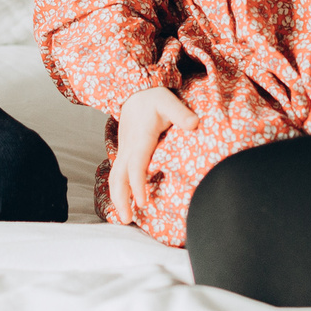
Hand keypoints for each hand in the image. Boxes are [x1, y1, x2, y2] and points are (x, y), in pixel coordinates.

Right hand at [109, 86, 197, 222]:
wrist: (134, 91)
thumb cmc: (153, 98)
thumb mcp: (167, 101)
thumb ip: (180, 113)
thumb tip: (194, 124)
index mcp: (140, 139)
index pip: (137, 166)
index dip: (138, 184)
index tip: (142, 202)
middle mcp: (129, 148)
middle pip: (119, 177)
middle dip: (121, 199)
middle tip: (127, 219)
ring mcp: (124, 151)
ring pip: (115, 177)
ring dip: (118, 197)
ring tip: (125, 217)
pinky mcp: (125, 153)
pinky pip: (118, 174)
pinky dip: (119, 190)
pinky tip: (126, 203)